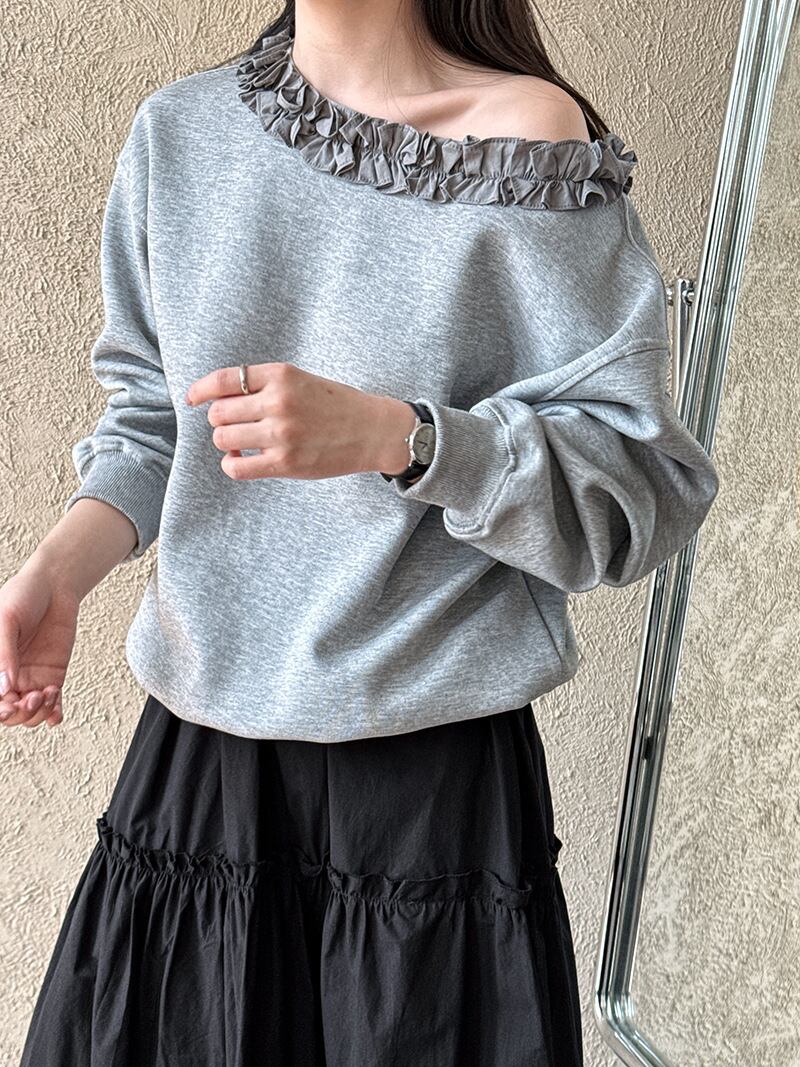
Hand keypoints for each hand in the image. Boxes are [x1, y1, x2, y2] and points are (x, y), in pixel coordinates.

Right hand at [0, 562, 80, 728]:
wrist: (54, 586)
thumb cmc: (22, 597)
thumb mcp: (7, 622)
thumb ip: (4, 655)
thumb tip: (4, 689)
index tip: (10, 704)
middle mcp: (7, 676)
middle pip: (9, 713)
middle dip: (19, 713)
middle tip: (31, 698)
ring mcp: (30, 679)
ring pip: (30, 714)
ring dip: (37, 712)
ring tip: (47, 693)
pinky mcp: (52, 676)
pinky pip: (51, 704)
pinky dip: (53, 713)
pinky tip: (56, 712)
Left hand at [184, 362, 417, 479]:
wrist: (373, 430)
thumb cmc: (335, 405)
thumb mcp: (300, 381)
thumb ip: (263, 386)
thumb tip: (216, 399)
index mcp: (281, 375)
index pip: (223, 380)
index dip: (200, 390)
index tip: (192, 399)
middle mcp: (279, 402)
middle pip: (218, 413)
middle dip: (220, 420)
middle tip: (236, 425)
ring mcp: (282, 434)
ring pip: (223, 438)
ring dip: (227, 442)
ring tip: (242, 443)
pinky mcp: (286, 463)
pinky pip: (236, 467)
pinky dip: (232, 464)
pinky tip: (243, 459)